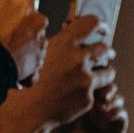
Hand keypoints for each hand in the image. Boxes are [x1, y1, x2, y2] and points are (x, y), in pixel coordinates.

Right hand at [0, 0, 47, 80]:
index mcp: (25, 4)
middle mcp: (38, 22)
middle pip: (35, 15)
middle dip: (23, 19)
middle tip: (5, 26)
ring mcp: (40, 43)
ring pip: (35, 36)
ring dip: (25, 39)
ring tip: (6, 44)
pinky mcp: (38, 62)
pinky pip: (34, 57)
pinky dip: (25, 57)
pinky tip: (11, 58)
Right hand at [15, 13, 112, 132]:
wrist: (25, 108)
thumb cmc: (26, 80)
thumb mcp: (38, 54)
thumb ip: (57, 45)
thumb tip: (67, 39)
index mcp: (64, 43)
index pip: (91, 23)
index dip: (99, 25)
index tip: (102, 29)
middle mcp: (78, 59)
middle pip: (103, 48)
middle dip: (107, 51)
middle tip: (108, 53)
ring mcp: (84, 79)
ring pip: (108, 72)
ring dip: (107, 72)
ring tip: (104, 74)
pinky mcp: (87, 98)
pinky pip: (96, 93)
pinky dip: (90, 93)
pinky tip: (80, 96)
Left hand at [53, 81, 127, 132]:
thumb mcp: (65, 119)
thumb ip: (73, 99)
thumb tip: (81, 79)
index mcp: (78, 103)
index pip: (87, 83)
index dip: (90, 79)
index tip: (85, 80)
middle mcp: (93, 108)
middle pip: (104, 85)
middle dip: (102, 85)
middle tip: (96, 92)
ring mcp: (106, 117)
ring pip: (115, 97)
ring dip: (109, 98)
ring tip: (100, 106)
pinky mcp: (118, 128)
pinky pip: (121, 112)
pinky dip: (116, 111)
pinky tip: (106, 117)